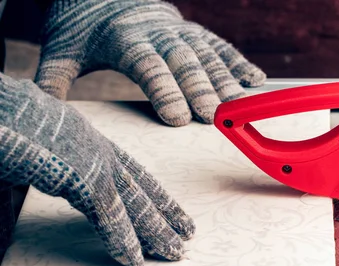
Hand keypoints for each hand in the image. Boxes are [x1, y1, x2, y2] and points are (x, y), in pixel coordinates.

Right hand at [0, 73, 195, 265]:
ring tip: (174, 253)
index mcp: (85, 137)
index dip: (152, 192)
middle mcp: (95, 146)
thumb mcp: (31, 152)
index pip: (130, 170)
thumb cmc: (4, 124)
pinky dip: (122, 240)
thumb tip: (47, 194)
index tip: (168, 209)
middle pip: (140, 186)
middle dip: (163, 213)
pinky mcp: (80, 175)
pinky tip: (134, 260)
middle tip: (185, 235)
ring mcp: (91, 159)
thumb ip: (48, 175)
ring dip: (154, 232)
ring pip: (133, 203)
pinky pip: (108, 215)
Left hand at [34, 0, 265, 125]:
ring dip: (226, 81)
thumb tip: (39, 105)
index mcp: (125, 41)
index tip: (178, 118)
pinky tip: (255, 80)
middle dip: (201, 90)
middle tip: (216, 117)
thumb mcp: (63, 50)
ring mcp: (180, 32)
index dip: (165, 91)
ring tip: (240, 106)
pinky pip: (220, 47)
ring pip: (207, 56)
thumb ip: (53, 77)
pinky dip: (238, 63)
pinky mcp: (194, 33)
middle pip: (184, 63)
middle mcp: (158, 35)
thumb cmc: (85, 29)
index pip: (149, 67)